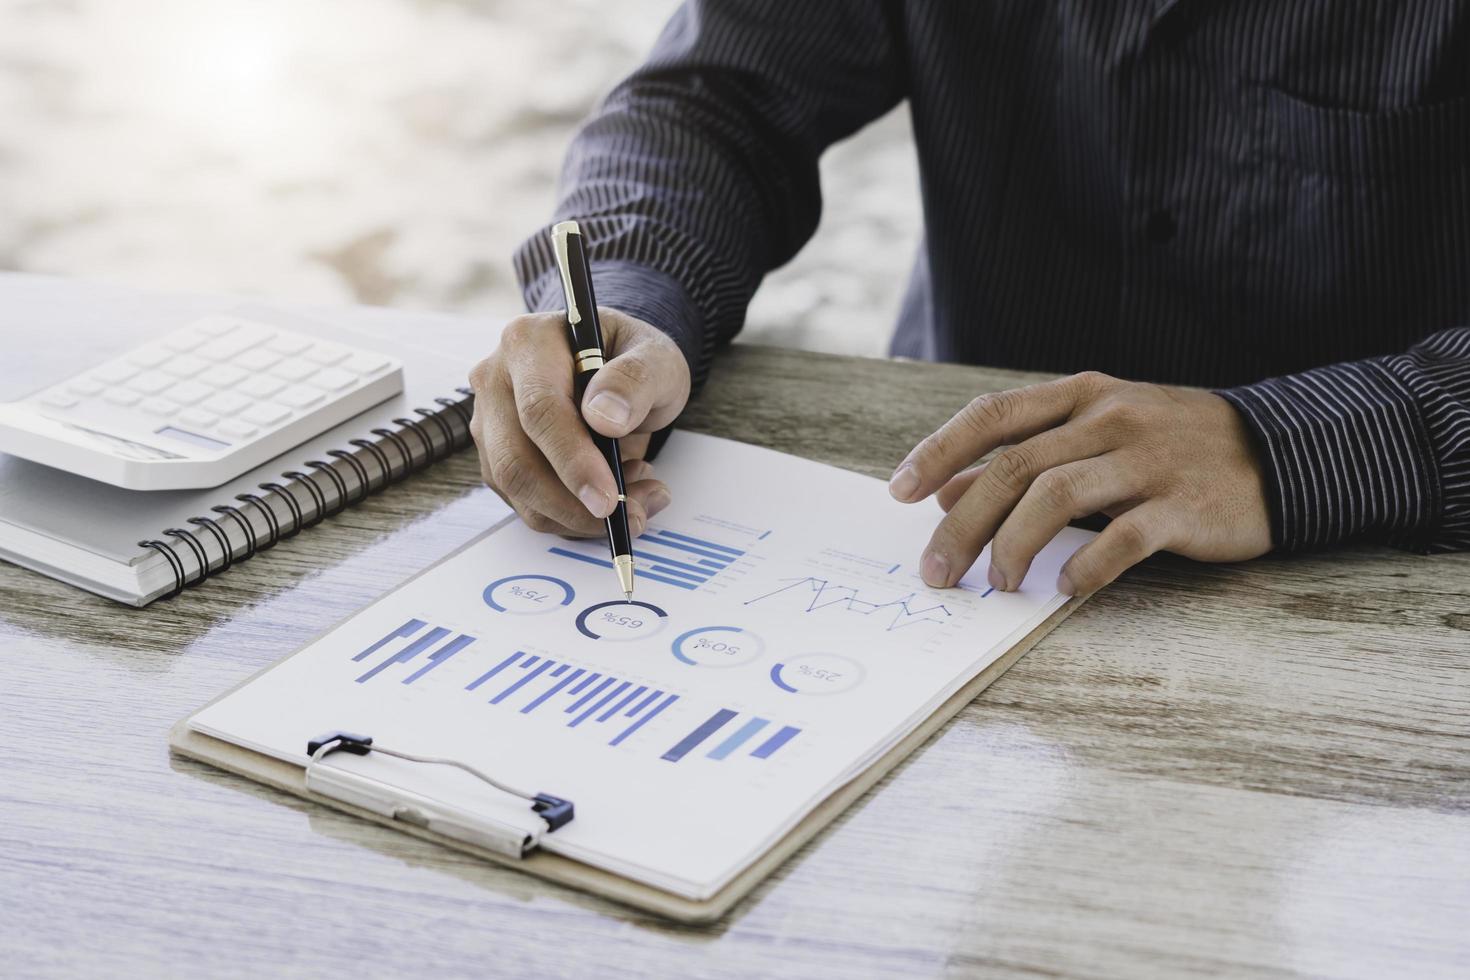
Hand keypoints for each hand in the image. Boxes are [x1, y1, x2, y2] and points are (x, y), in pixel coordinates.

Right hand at [469, 307, 690, 535]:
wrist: (618, 374)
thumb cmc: (633, 360)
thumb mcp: (656, 358)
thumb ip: (636, 380)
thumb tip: (605, 418)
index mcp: (529, 342)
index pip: (539, 409)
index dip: (573, 460)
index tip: (608, 498)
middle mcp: (496, 380)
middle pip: (516, 460)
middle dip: (574, 503)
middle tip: (631, 515)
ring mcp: (491, 422)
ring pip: (518, 491)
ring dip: (578, 515)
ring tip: (637, 499)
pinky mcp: (498, 458)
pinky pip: (527, 504)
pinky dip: (573, 517)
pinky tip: (614, 496)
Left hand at [888, 372, 1271, 595]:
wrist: (1284, 450)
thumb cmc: (1171, 447)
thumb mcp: (1095, 436)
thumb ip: (1023, 457)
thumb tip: (942, 491)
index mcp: (1083, 397)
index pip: (993, 416)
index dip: (939, 451)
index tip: (898, 491)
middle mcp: (1110, 420)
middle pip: (1014, 467)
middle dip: (961, 523)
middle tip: (936, 570)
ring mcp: (1149, 460)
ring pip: (1057, 495)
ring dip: (1012, 545)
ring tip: (995, 584)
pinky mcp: (1185, 506)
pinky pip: (1123, 537)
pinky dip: (1084, 565)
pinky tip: (1061, 589)